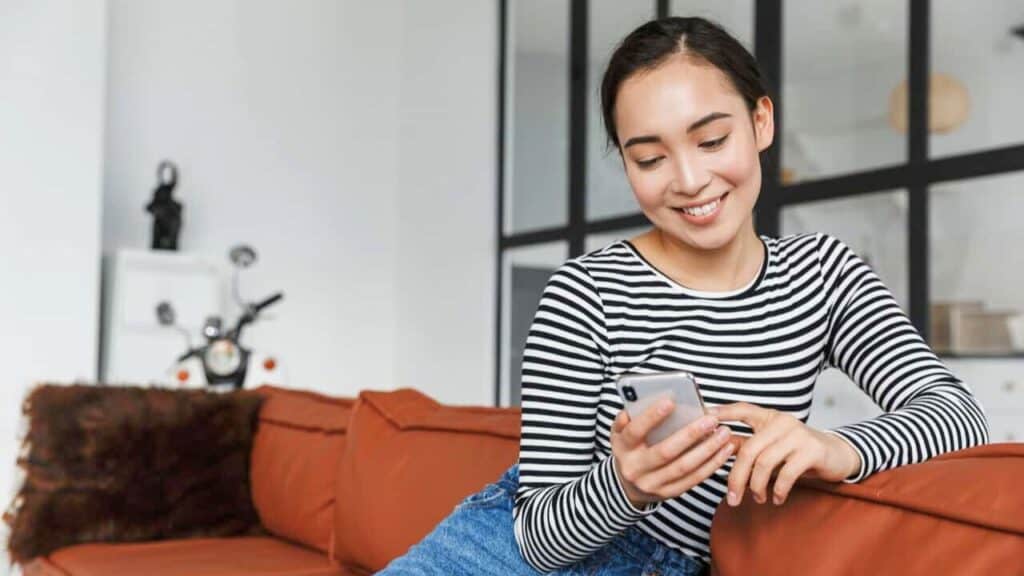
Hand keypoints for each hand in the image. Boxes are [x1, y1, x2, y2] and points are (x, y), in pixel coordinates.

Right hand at [610, 399, 740, 508]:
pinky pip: (694, 479)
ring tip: (724, 433)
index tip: (670, 401)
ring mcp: (652, 484)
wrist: (627, 485)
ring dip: (708, 450)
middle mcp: (634, 468)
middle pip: (665, 451)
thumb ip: (627, 418)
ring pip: (684, 467)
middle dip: (690, 434)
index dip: (651, 417)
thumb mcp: (621, 432)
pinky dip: (711, 464)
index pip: (635, 431)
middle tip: (711, 419)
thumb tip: (637, 401)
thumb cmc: (630, 448)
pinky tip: (725, 450)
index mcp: (622, 448)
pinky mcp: (668, 493)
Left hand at [708, 402, 860, 506]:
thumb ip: (747, 444)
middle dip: (736, 476)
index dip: (722, 412)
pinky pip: (786, 473)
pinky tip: (776, 498)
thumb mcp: (771, 445)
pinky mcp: (812, 450)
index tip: (704, 417)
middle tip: (731, 497)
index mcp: (769, 417)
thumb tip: (715, 447)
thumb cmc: (796, 451)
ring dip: (757, 486)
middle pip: (749, 449)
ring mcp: (798, 434)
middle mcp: (782, 421)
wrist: (836, 456)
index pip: (742, 409)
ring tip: (757, 498)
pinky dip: (778, 490)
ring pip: (765, 462)